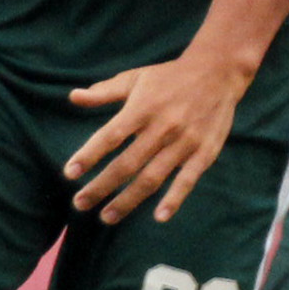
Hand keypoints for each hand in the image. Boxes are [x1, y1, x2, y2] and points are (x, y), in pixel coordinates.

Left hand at [67, 45, 253, 224]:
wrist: (218, 72)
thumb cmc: (170, 77)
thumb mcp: (136, 79)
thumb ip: (105, 92)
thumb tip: (73, 97)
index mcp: (142, 108)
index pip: (110, 136)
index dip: (89, 155)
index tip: (69, 173)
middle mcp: (162, 127)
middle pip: (127, 164)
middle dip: (101, 187)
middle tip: (79, 204)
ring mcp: (184, 142)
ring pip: (152, 178)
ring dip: (128, 200)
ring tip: (106, 217)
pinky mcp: (204, 153)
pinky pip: (187, 180)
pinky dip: (174, 199)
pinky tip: (159, 217)